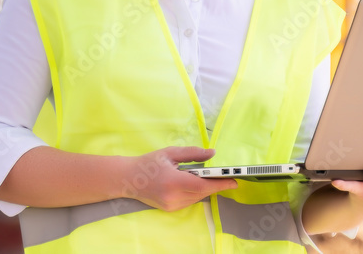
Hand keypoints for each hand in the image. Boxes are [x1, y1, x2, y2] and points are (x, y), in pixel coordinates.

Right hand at [123, 146, 237, 210]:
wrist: (128, 179)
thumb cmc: (149, 162)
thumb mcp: (170, 153)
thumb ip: (193, 153)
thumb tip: (212, 154)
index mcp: (172, 181)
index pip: (202, 185)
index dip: (220, 183)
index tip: (234, 181)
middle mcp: (172, 197)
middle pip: (202, 192)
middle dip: (216, 185)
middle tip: (228, 177)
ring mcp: (171, 205)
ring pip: (197, 198)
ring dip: (207, 189)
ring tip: (215, 179)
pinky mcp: (170, 209)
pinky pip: (190, 202)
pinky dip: (196, 193)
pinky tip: (198, 185)